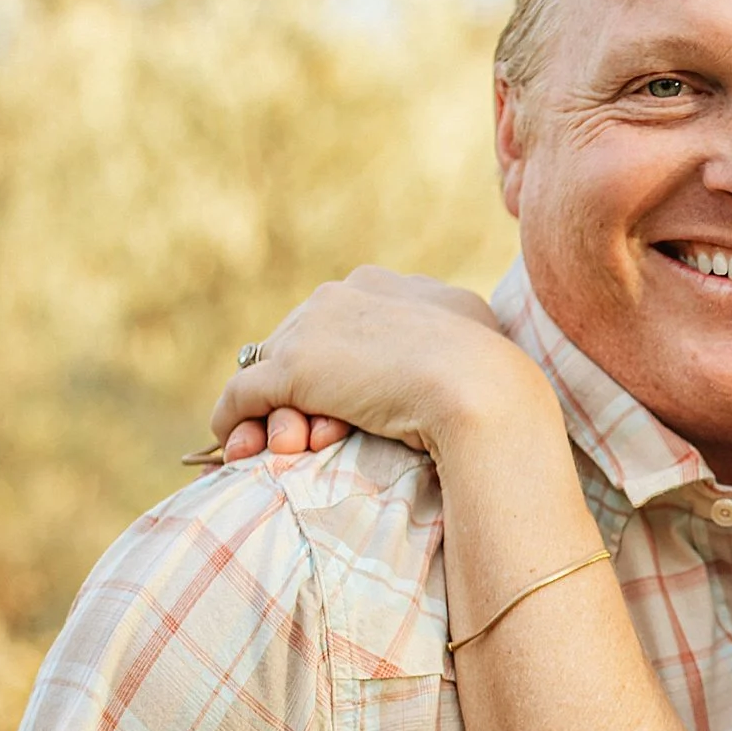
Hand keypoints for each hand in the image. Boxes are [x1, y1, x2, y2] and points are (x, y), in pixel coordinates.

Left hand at [212, 267, 538, 461]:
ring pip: (273, 367)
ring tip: (286, 445)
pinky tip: (236, 444)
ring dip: (275, 409)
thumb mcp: (476, 341)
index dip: (344, 364)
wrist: (483, 389)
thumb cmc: (495, 377)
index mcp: (394, 285)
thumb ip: (453, 337)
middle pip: (304, 339)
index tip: (356, 401)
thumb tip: (454, 349)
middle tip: (314, 432)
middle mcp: (349, 292)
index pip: (346, 319)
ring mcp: (316, 327)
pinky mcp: (290, 367)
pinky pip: (243, 395)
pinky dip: (236, 421)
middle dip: (305, 387)